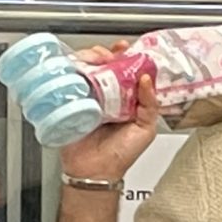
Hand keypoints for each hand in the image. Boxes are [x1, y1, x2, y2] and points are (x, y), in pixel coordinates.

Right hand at [61, 54, 160, 185]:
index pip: (126, 71)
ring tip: (94, 60)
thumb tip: (147, 79)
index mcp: (126, 99)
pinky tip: (78, 69)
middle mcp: (107, 96)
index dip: (126, 57)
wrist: (95, 171)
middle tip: (108, 56)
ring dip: (89, 59)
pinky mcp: (71, 102)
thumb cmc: (122, 154)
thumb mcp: (146, 129)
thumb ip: (150, 105)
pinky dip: (72, 71)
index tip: (126, 49)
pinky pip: (70, 82)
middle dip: (105, 54)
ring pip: (87, 69)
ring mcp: (88, 98)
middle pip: (104, 65)